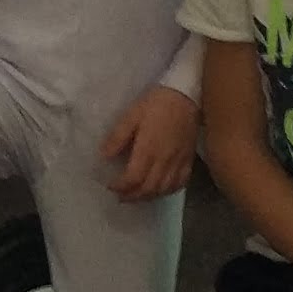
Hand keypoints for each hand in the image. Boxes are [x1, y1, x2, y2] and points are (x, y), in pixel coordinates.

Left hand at [101, 83, 196, 201]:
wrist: (186, 95)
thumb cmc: (156, 104)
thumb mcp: (132, 115)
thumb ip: (117, 137)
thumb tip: (104, 156)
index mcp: (148, 149)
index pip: (133, 178)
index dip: (120, 187)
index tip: (110, 186)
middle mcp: (164, 160)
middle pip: (148, 189)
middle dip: (132, 196)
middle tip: (121, 196)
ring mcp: (178, 162)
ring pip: (164, 189)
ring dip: (148, 196)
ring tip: (137, 195)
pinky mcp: (188, 160)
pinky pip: (180, 183)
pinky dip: (168, 190)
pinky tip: (160, 189)